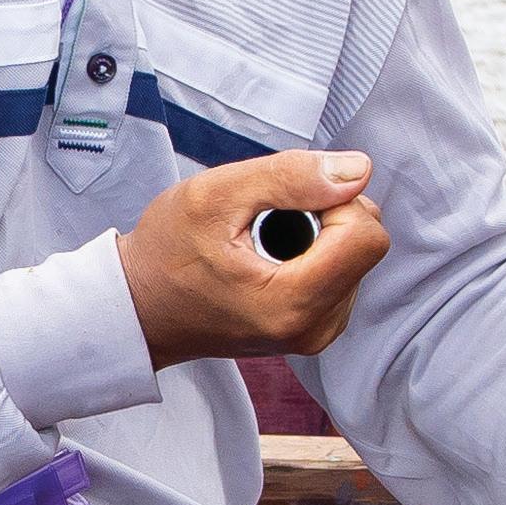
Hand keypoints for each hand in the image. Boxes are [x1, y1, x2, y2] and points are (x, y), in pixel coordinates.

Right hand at [118, 149, 388, 369]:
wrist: (139, 308)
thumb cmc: (165, 254)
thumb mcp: (216, 196)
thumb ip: (291, 178)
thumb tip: (359, 170)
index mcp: (291, 303)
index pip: (365, 235)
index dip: (333, 200)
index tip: (285, 201)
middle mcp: (313, 328)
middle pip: (366, 244)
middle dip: (326, 214)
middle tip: (266, 219)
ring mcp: (316, 334)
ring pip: (357, 257)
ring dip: (320, 233)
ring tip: (262, 241)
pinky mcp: (314, 329)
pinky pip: (343, 273)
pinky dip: (315, 253)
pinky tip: (271, 256)